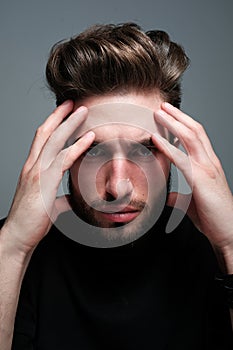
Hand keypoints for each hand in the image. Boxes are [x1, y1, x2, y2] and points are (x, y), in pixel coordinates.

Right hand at [1, 101, 94, 255]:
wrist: (18, 236)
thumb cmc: (31, 220)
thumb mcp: (48, 203)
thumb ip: (60, 197)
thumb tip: (72, 198)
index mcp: (32, 168)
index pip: (42, 138)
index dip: (53, 122)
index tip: (65, 111)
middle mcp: (32, 166)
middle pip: (46, 132)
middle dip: (60, 115)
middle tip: (74, 102)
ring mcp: (37, 173)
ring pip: (54, 141)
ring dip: (70, 124)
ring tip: (83, 111)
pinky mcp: (44, 183)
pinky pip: (63, 159)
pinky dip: (77, 146)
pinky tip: (89, 137)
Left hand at [152, 102, 232, 252]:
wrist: (228, 233)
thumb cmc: (213, 218)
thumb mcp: (193, 203)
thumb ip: (180, 196)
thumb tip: (168, 196)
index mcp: (209, 165)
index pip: (197, 137)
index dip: (183, 123)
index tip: (169, 116)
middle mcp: (210, 162)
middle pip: (194, 131)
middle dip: (178, 116)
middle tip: (162, 106)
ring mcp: (207, 169)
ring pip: (191, 138)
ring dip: (173, 123)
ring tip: (159, 113)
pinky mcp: (201, 180)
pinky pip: (182, 159)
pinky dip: (168, 146)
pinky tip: (156, 138)